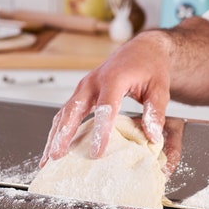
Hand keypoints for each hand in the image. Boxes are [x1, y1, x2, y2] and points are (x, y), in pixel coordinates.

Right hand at [40, 30, 173, 165]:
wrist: (142, 49)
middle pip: (73, 110)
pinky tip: (54, 147)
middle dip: (63, 134)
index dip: (100, 132)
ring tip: (48, 159)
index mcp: (114, 79)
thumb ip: (155, 112)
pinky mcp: (82, 93)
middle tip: (56, 156)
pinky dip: (59, 130)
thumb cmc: (151, 68)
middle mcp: (93, 82)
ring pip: (64, 113)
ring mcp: (84, 87)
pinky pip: (66, 113)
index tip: (96, 153)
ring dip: (55, 135)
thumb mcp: (159, 89)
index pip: (105, 109)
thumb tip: (153, 137)